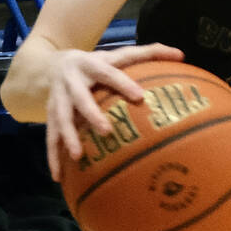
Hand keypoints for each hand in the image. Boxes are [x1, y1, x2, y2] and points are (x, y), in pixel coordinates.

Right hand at [43, 43, 186, 180]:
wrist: (52, 64)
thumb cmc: (96, 63)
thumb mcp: (117, 55)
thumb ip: (148, 53)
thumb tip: (182, 54)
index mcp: (91, 65)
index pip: (109, 73)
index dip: (123, 84)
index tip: (140, 96)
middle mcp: (71, 81)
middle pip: (80, 97)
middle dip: (91, 113)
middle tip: (106, 131)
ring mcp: (57, 99)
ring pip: (61, 118)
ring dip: (68, 136)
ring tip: (77, 156)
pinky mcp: (48, 115)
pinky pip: (50, 137)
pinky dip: (53, 157)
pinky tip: (58, 177)